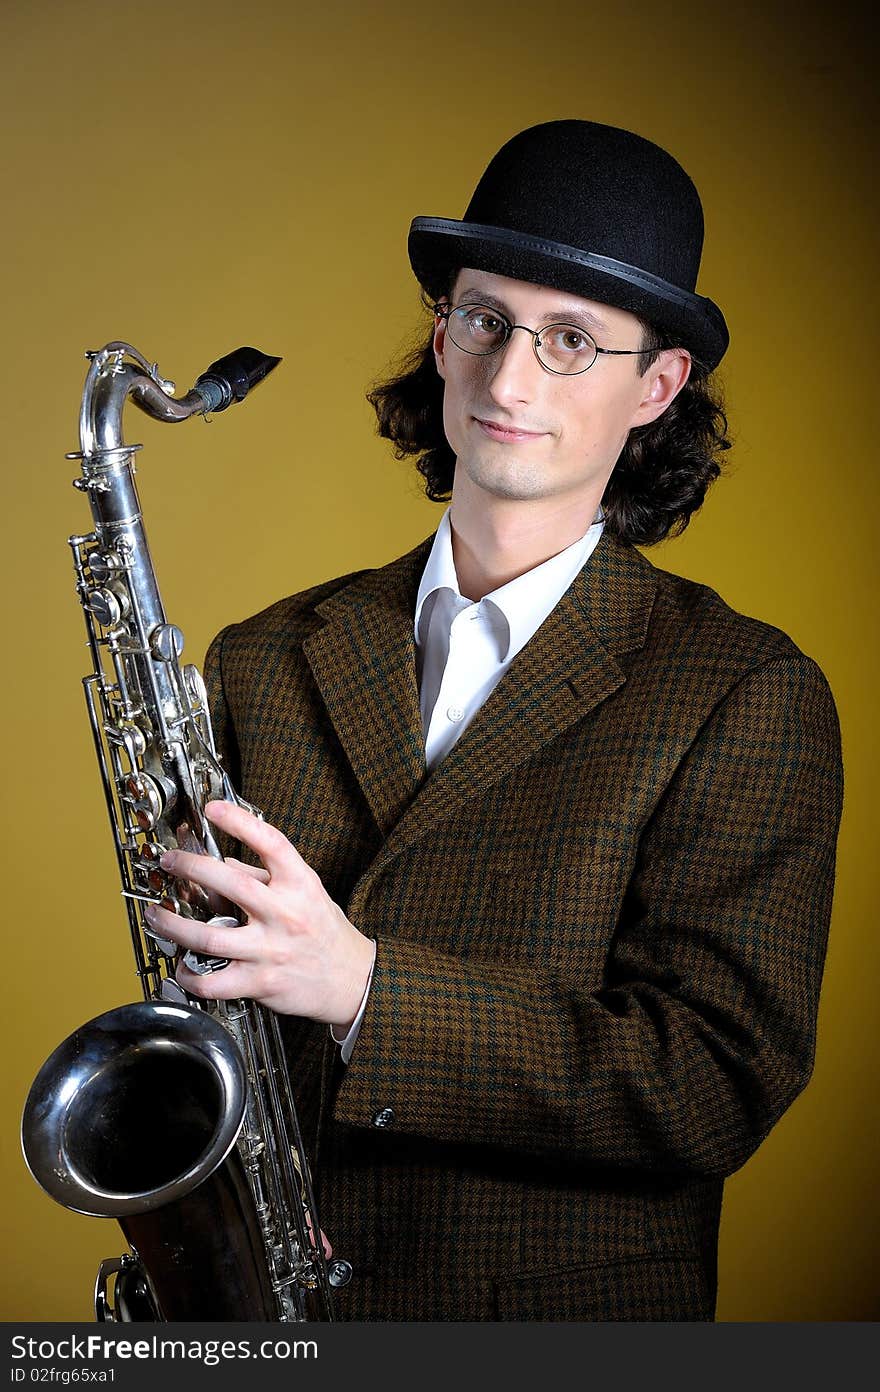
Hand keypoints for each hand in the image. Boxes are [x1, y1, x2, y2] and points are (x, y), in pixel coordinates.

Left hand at [144, 800, 373, 1030]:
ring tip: (156, 915)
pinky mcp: (260, 982)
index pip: (270, 844)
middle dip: (190, 867)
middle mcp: (285, 914)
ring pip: (209, 937)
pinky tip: (181, 964)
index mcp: (299, 885)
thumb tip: (225, 864)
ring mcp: (270, 950)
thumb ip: (265, 876)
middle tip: (171, 861)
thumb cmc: (324, 932)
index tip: (214, 808)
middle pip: (230, 884)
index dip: (240, 822)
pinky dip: (190, 974)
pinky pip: (214, 981)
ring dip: (173, 925)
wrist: (351, 979)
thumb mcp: (306, 892)